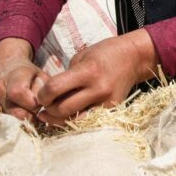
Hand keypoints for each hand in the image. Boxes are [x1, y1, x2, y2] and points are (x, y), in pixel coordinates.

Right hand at [0, 38, 48, 122]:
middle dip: (28, 116)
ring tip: (20, 110)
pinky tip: (8, 113)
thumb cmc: (28, 75)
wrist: (6, 66)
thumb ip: (48, 90)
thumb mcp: (42, 76)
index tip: (38, 104)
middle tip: (32, 111)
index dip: (32, 104)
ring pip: (5, 121)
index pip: (18, 94)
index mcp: (15, 76)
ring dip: (16, 120)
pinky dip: (3, 121)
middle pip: (14, 114)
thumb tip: (50, 106)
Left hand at [35, 30, 159, 125]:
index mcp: (88, 71)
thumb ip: (65, 76)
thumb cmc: (105, 53)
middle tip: (46, 106)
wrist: (133, 58)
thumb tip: (49, 95)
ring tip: (53, 114)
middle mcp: (98, 88)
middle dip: (48, 110)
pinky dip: (75, 121)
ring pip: (74, 121)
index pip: (55, 88)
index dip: (43, 95)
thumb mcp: (81, 57)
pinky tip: (69, 115)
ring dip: (59, 120)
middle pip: (62, 109)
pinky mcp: (112, 110)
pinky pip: (88, 121)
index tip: (42, 95)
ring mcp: (107, 102)